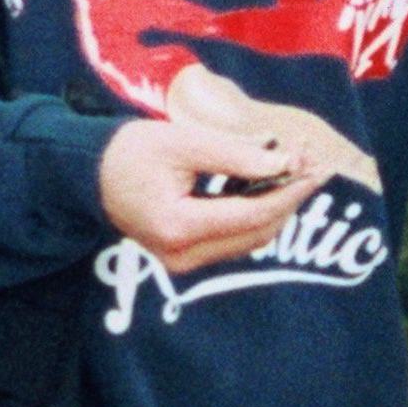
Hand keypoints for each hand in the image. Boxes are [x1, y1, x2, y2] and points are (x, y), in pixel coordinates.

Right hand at [99, 113, 309, 273]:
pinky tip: (268, 186)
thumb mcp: (183, 142)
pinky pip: (234, 240)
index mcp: (178, 227)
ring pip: (249, 240)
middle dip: (290, 199)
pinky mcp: (186, 259)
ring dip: (276, 207)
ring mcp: (183, 263)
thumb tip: (285, 163)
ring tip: (296, 171)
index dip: (290, 192)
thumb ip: (235, 155)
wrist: (90, 175)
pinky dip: (256, 214)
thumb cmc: (130, 152)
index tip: (317, 168)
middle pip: (257, 233)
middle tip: (313, 164)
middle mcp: (182, 256)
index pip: (252, 214)